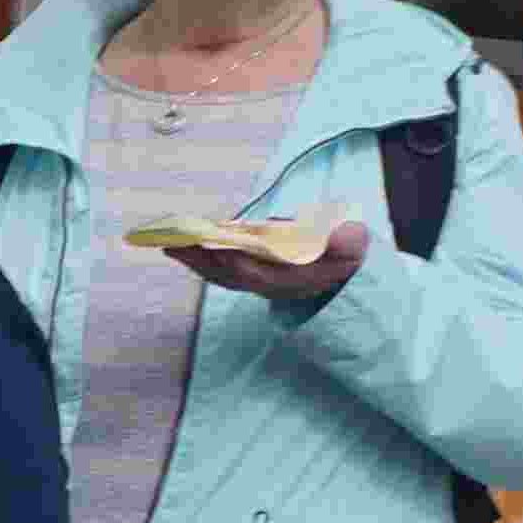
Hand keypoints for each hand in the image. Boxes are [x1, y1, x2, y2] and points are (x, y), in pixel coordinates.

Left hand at [173, 215, 371, 305]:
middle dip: (205, 260)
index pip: (262, 275)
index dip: (240, 263)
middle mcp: (271, 286)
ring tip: (168, 243)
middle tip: (177, 243)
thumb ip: (349, 243)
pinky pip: (218, 271)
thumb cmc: (343, 252)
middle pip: (232, 275)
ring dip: (194, 260)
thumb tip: (345, 235)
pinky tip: (178, 247)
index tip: (220, 249)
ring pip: (220, 274)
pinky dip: (198, 260)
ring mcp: (258, 283)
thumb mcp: (353, 246)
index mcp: (294, 280)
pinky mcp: (248, 276)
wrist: (342, 271)